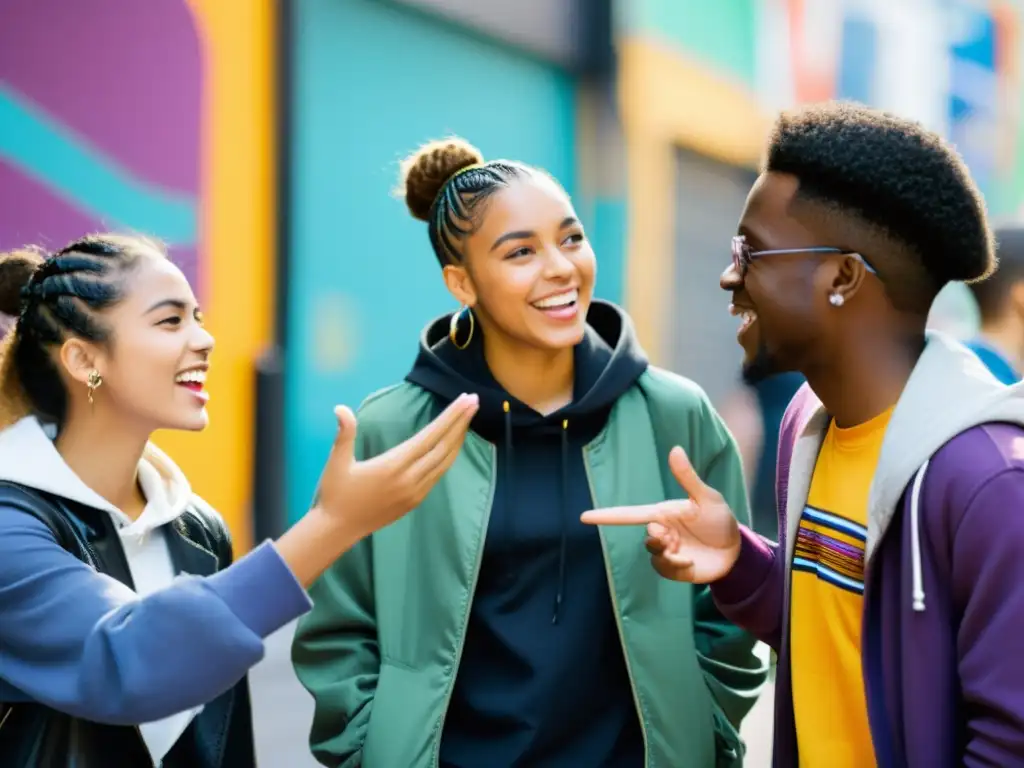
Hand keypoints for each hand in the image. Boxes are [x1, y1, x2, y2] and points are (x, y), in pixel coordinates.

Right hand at [315, 393, 478, 538]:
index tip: (465, 399)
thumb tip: (340, 407)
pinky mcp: (415, 501)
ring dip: (458, 439)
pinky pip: (438, 475)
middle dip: (461, 422)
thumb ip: (344, 434)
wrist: (338, 530)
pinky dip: (449, 456)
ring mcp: (415, 492)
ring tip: (467, 419)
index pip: (430, 436)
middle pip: (444, 446)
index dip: (450, 417)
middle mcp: (410, 479)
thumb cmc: (335, 494)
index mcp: (393, 466)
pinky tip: (452, 446)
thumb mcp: (336, 462)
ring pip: (445, 462)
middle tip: (475, 400)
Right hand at [580, 446, 740, 582]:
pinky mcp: (672, 569)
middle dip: (661, 538)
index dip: (605, 516)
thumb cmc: (721, 520)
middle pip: (647, 536)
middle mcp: (661, 531)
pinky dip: (678, 567)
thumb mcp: (707, 497)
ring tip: (686, 552)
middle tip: (678, 538)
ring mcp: (666, 551)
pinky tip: (692, 563)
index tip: (583, 517)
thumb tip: (675, 449)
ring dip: (670, 554)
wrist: (736, 553)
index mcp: (662, 513)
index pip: (629, 514)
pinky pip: (663, 569)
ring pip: (653, 553)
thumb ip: (688, 477)